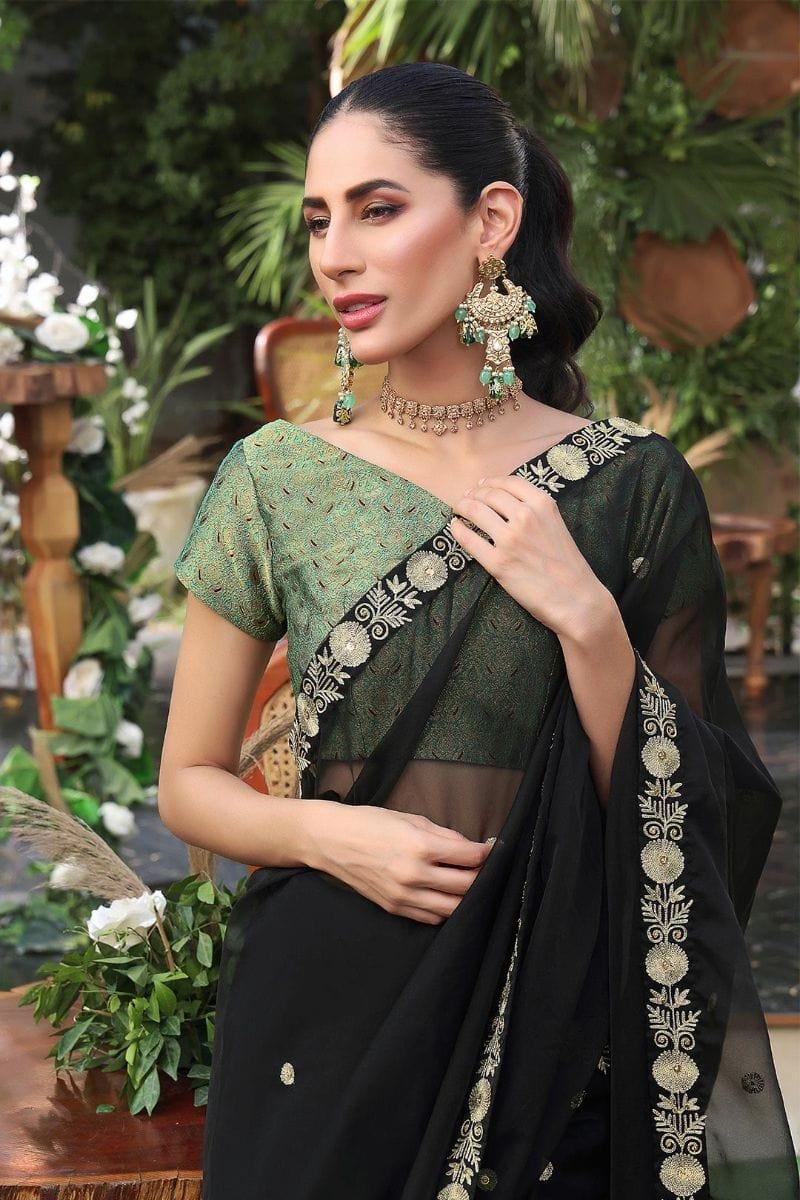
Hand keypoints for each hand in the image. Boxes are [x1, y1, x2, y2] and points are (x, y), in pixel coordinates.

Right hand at [304, 800, 493, 924]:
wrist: (331, 841)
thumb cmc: (369, 823)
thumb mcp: (410, 818)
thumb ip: (443, 834)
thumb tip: (469, 846)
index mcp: (420, 846)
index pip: (470, 856)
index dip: (488, 851)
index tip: (493, 848)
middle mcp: (414, 874)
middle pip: (467, 885)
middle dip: (482, 875)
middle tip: (484, 866)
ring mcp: (404, 895)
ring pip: (453, 908)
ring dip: (466, 897)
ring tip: (468, 883)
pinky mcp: (394, 908)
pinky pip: (431, 917)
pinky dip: (445, 909)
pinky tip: (446, 896)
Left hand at [450, 474, 608, 638]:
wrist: (576, 598)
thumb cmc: (567, 565)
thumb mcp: (556, 525)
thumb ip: (535, 511)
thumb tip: (504, 502)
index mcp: (543, 504)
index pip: (508, 482)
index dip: (490, 482)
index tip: (480, 485)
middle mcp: (525, 516)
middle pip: (488, 494)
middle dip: (473, 494)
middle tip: (465, 499)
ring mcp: (510, 539)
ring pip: (475, 510)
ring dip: (462, 507)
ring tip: (458, 510)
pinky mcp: (497, 562)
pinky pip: (468, 539)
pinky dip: (458, 530)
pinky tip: (456, 528)